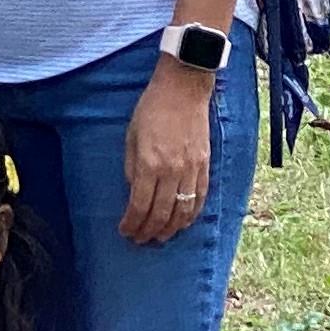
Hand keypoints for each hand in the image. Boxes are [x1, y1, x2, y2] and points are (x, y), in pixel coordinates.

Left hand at [119, 61, 216, 245]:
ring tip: (159, 237)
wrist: (183, 90)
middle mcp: (172, 171)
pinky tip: (182, 223)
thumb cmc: (152, 110)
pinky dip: (190, 216)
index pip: (139, 206)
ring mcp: (191, 170)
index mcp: (149, 164)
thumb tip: (134, 193)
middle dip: (148, 232)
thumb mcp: (131, 137)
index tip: (124, 231)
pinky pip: (199, 199)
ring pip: (183, 212)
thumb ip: (132, 167)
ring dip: (170, 229)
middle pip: (161, 214)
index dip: (131, 224)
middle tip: (139, 240)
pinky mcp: (205, 166)